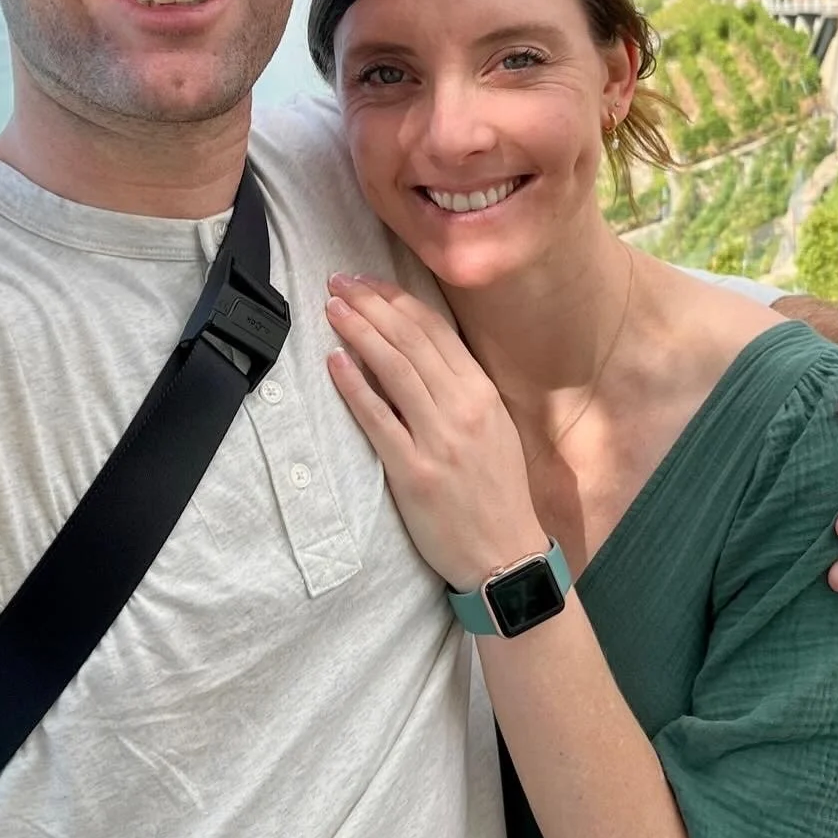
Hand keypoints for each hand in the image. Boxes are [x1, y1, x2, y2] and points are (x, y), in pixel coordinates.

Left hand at [324, 272, 547, 590]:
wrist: (504, 556)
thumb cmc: (496, 491)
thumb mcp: (493, 428)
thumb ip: (460, 389)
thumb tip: (418, 350)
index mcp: (482, 393)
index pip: (434, 330)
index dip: (396, 299)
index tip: (367, 281)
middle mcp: (463, 408)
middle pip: (410, 340)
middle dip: (371, 304)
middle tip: (339, 281)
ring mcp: (439, 440)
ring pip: (394, 369)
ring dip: (360, 332)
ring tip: (333, 308)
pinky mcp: (414, 472)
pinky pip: (379, 419)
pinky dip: (355, 386)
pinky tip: (334, 361)